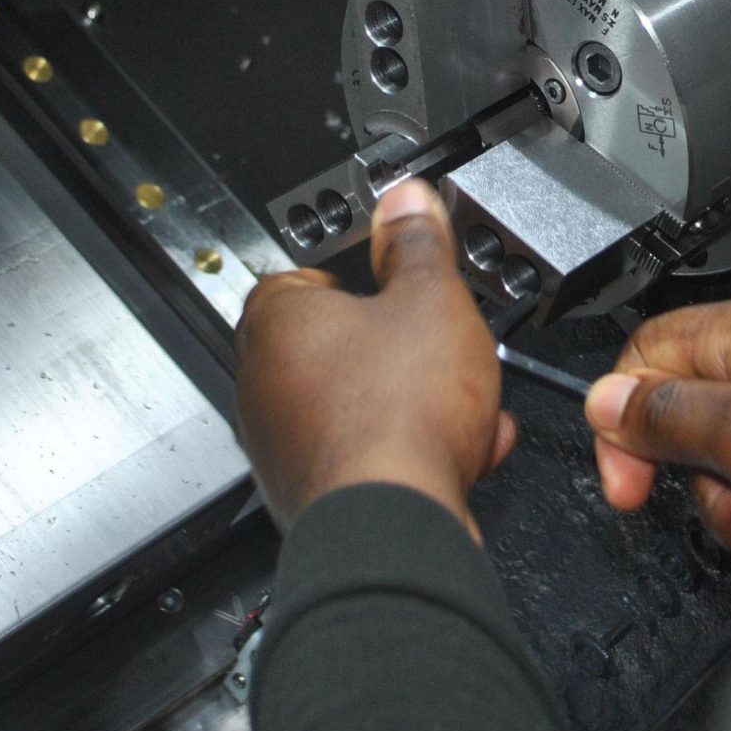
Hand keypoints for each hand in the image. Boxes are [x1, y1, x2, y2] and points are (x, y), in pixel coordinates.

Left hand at [235, 181, 518, 534]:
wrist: (395, 527)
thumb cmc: (397, 416)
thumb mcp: (431, 298)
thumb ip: (419, 243)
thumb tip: (407, 203)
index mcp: (277, 321)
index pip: (303, 275)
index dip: (361, 276)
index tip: (398, 280)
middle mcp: (264, 384)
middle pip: (339, 345)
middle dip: (402, 349)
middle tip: (441, 348)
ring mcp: (283, 446)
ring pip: (360, 404)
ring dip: (416, 402)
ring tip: (466, 407)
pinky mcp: (312, 495)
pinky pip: (367, 456)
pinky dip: (411, 451)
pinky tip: (462, 452)